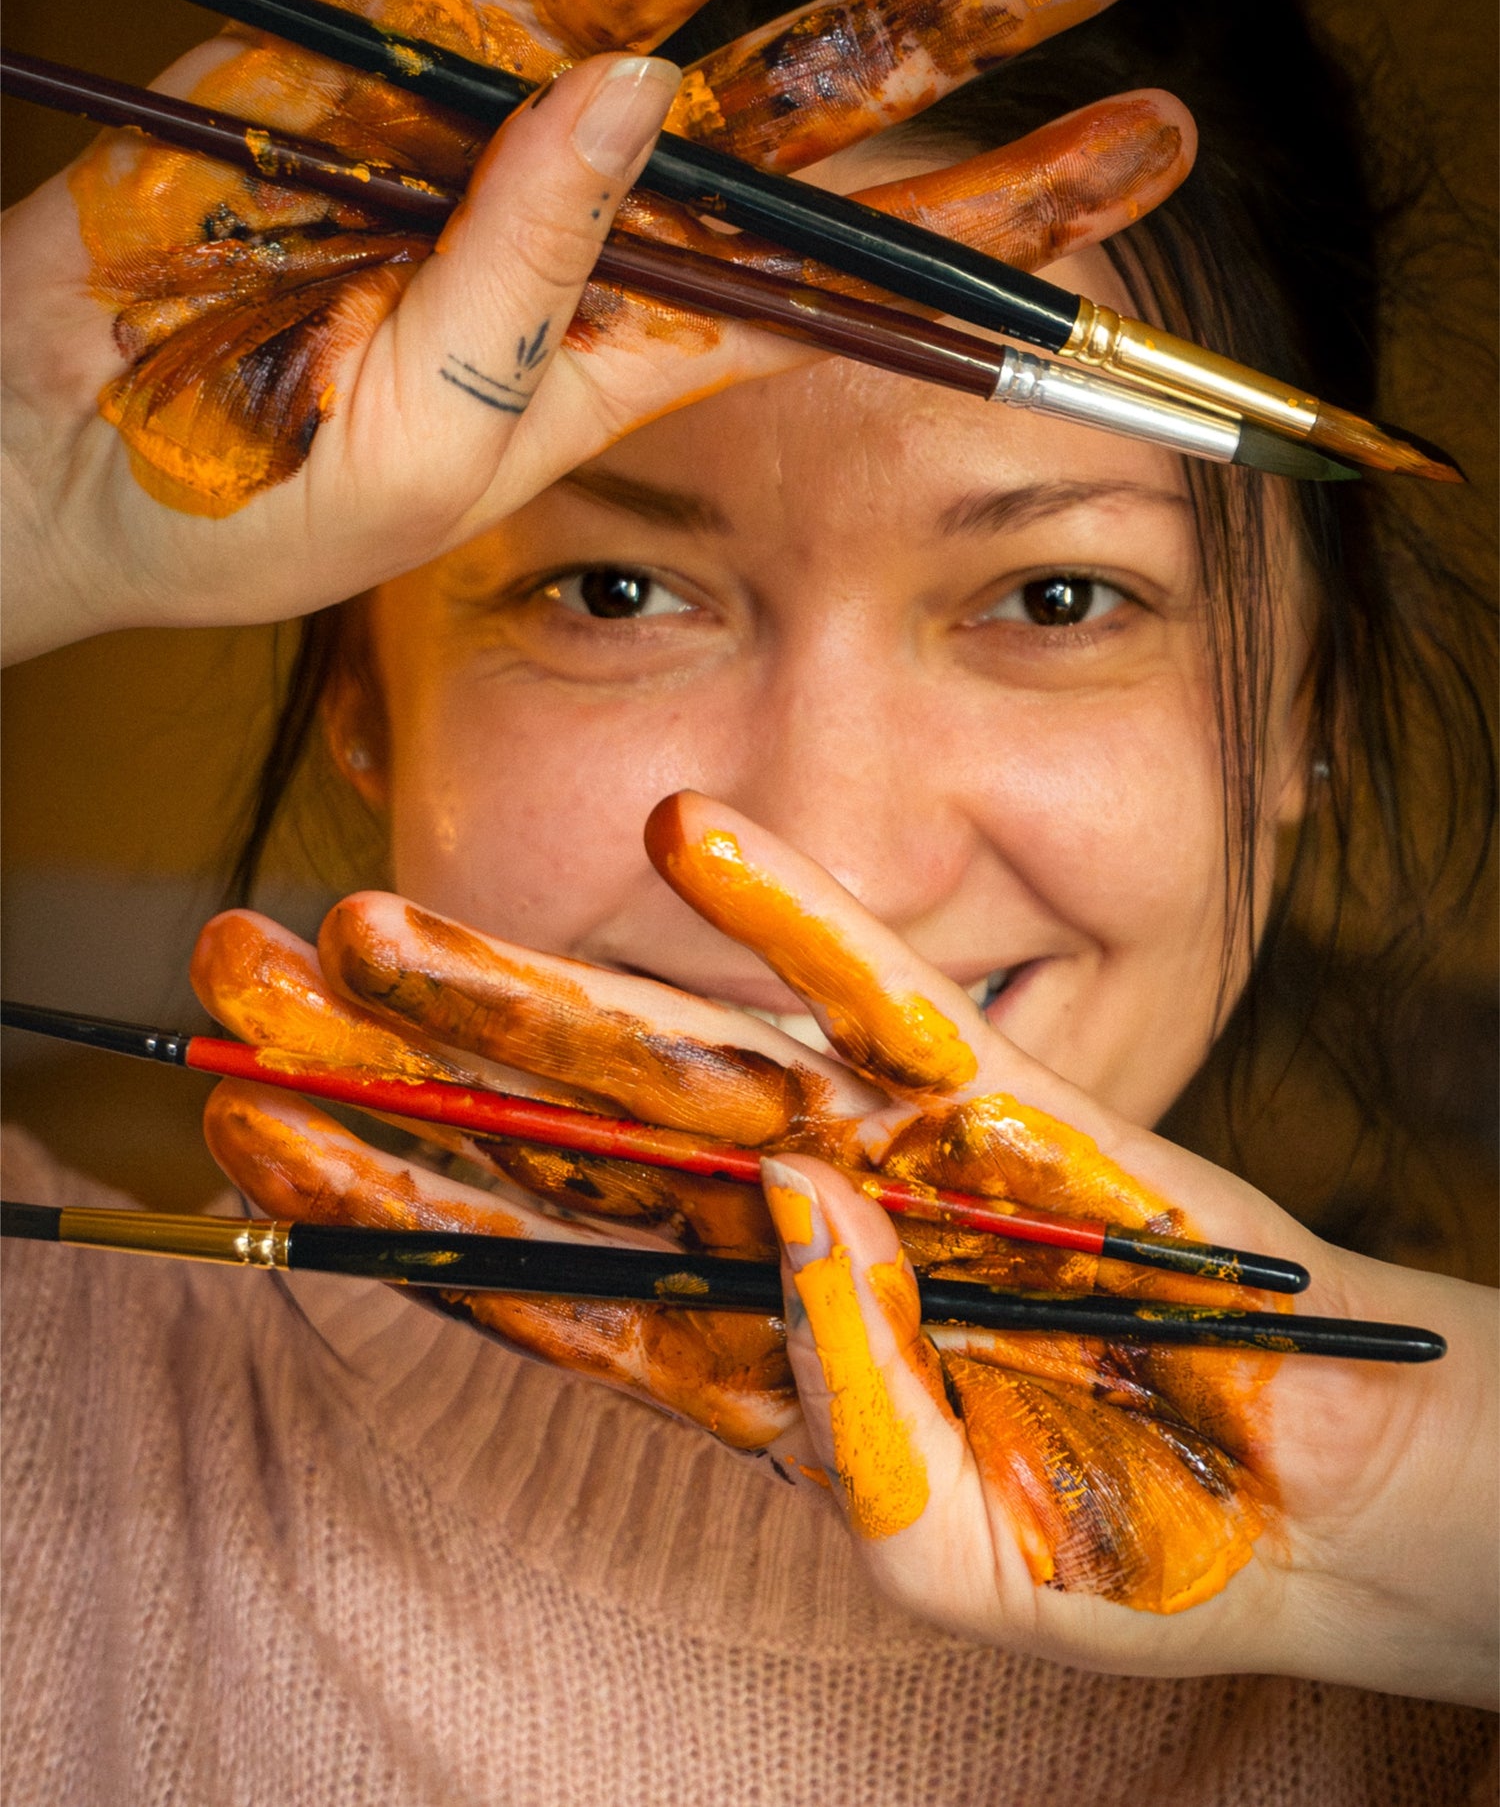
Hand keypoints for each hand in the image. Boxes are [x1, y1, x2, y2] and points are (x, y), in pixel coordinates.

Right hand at [1, 0, 1190, 660]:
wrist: (56, 458)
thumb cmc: (243, 507)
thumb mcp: (426, 446)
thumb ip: (528, 281)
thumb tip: (638, 95)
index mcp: (629, 349)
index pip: (851, 272)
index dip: (998, 215)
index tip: (1140, 155)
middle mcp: (590, 219)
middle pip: (813, 105)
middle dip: (973, 26)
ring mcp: (487, 118)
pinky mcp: (373, 38)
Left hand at [191, 793, 1496, 1703]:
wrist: (1297, 1493)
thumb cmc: (1116, 1542)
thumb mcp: (961, 1561)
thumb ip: (864, 1434)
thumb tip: (794, 1229)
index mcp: (731, 1356)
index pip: (516, 1264)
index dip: (376, 1192)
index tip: (239, 1114)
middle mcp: (771, 1236)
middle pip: (548, 1139)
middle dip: (389, 1059)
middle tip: (232, 972)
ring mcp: (875, 1151)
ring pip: (668, 1054)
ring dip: (521, 986)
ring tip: (370, 916)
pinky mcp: (993, 1098)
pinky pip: (880, 995)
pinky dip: (796, 917)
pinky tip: (690, 837)